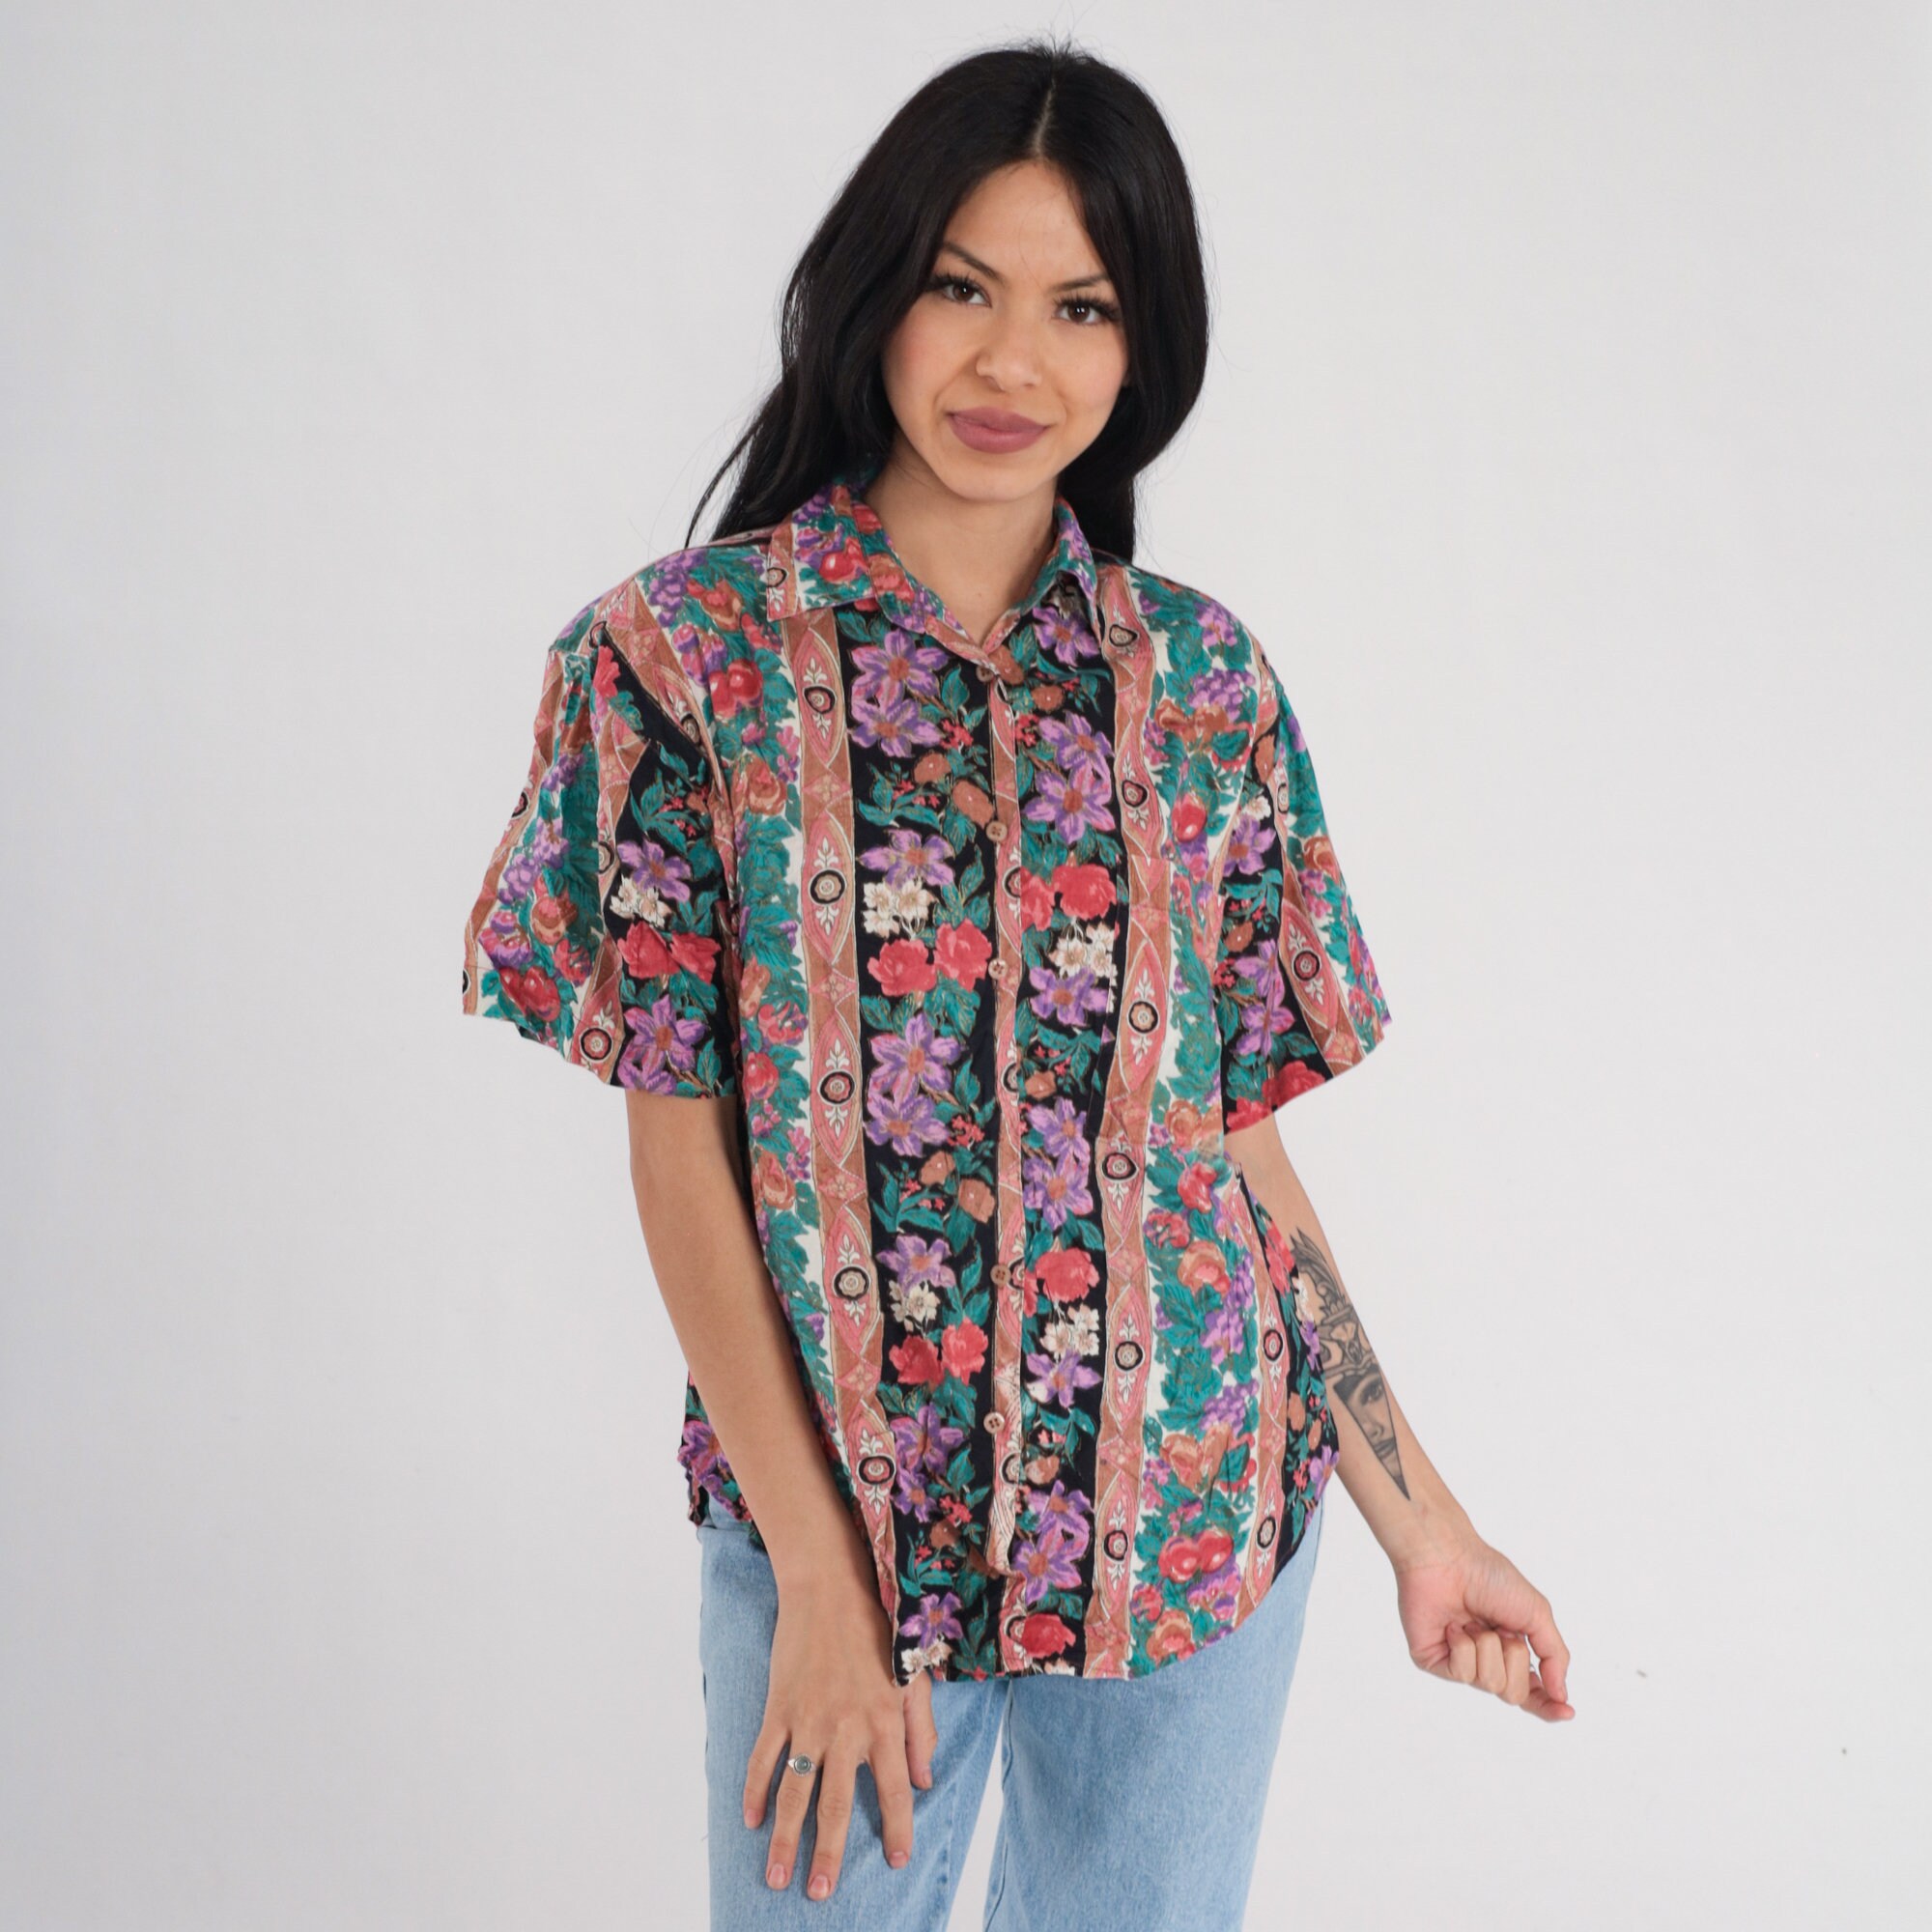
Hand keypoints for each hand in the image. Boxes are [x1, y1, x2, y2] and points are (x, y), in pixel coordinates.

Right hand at [742, 1569, 939, 1900]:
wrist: (830, 1586)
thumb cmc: (879, 1626)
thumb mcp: (915, 1673)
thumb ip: (922, 1729)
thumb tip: (926, 1781)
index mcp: (886, 1722)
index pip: (896, 1791)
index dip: (897, 1829)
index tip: (895, 1861)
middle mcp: (847, 1729)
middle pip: (835, 1806)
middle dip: (827, 1855)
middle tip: (819, 1894)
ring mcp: (808, 1721)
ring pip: (794, 1793)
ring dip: (785, 1839)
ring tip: (777, 1877)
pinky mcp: (778, 1708)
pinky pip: (763, 1759)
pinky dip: (755, 1791)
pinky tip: (751, 1821)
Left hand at [1393, 1530, 1573, 1721]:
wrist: (1447, 1557)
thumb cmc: (1488, 1576)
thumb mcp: (1536, 1613)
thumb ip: (1554, 1655)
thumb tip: (1561, 1694)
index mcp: (1510, 1650)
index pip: (1532, 1692)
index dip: (1549, 1706)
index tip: (1567, 1712)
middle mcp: (1485, 1660)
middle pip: (1514, 1694)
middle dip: (1515, 1659)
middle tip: (1502, 1629)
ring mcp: (1458, 1662)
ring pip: (1490, 1684)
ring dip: (1490, 1647)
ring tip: (1474, 1622)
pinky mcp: (1433, 1661)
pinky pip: (1461, 1673)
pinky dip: (1464, 1646)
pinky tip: (1453, 1626)